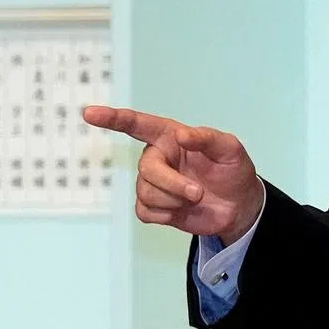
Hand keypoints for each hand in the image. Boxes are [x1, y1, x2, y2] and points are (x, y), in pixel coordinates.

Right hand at [83, 105, 262, 243]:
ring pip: (146, 193)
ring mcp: (152, 183)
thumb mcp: (231, 150)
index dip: (113, 119)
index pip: (137, 124)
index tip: (89, 113)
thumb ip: (208, 138)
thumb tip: (182, 135)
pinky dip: (166, 214)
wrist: (239, 205)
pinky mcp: (153, 207)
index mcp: (170, 136)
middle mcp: (157, 157)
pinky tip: (182, 210)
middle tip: (198, 193)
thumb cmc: (233, 171)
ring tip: (197, 198)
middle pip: (146, 170)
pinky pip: (144, 212)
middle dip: (172, 184)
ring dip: (175, 200)